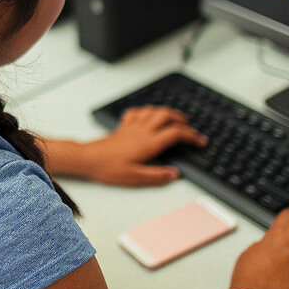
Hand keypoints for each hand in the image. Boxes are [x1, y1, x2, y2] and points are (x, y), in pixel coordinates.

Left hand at [75, 105, 205, 185]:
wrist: (87, 158)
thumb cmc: (108, 168)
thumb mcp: (134, 178)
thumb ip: (156, 176)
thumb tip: (175, 174)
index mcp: (148, 143)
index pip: (175, 133)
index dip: (191, 136)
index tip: (200, 141)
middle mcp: (142, 131)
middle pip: (166, 115)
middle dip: (181, 119)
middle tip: (190, 127)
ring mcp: (132, 127)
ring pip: (153, 110)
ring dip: (166, 112)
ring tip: (174, 119)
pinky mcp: (122, 127)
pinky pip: (137, 112)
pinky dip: (146, 111)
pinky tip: (148, 116)